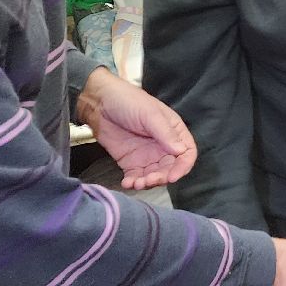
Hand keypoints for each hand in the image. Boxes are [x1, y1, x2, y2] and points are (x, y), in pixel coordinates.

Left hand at [75, 67, 196, 188]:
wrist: (99, 103)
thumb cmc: (128, 101)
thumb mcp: (149, 114)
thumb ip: (165, 133)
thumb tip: (181, 151)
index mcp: (173, 132)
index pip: (186, 153)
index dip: (183, 167)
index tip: (173, 177)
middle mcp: (163, 146)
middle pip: (171, 169)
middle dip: (163, 178)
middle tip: (150, 180)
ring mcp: (147, 156)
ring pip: (154, 176)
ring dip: (148, 183)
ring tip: (136, 183)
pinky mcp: (131, 162)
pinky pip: (136, 177)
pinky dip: (133, 183)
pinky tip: (127, 183)